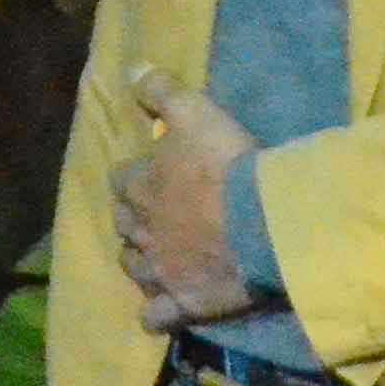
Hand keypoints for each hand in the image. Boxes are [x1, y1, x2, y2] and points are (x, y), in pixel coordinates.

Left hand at [109, 67, 260, 331]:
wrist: (263, 223)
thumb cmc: (227, 164)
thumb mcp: (194, 112)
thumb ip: (161, 91)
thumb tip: (131, 69)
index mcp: (140, 187)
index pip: (120, 181)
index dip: (132, 178)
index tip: (146, 176)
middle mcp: (142, 231)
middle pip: (124, 226)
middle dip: (133, 220)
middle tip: (152, 217)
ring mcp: (161, 271)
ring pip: (135, 268)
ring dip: (140, 262)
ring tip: (155, 259)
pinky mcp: (184, 303)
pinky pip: (157, 316)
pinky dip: (155, 315)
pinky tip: (159, 314)